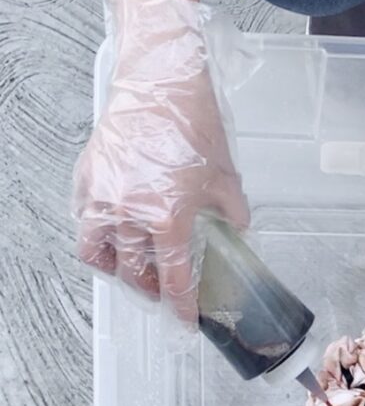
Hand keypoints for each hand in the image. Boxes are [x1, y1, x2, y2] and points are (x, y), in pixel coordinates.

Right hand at [72, 0, 248, 323]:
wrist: (159, 84)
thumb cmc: (194, 126)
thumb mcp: (226, 176)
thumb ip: (233, 211)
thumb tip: (239, 229)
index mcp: (168, 219)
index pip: (175, 277)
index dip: (181, 305)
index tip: (184, 320)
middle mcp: (130, 214)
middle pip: (133, 272)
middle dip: (149, 289)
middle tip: (161, 290)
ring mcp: (103, 197)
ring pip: (98, 253)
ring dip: (116, 268)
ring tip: (131, 268)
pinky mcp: (86, 178)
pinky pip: (84, 221)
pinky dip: (96, 235)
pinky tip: (112, 234)